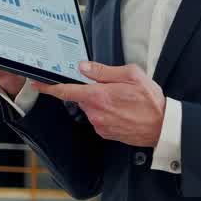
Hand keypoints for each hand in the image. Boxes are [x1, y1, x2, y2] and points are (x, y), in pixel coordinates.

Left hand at [35, 62, 165, 146]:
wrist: (162, 127)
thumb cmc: (150, 100)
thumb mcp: (131, 75)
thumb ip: (103, 71)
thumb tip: (84, 68)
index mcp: (99, 96)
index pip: (67, 91)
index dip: (50, 87)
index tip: (38, 84)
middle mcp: (96, 113)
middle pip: (81, 98)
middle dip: (91, 91)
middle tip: (112, 87)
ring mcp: (100, 125)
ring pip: (91, 108)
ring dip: (100, 102)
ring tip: (122, 101)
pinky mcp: (105, 133)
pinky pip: (99, 119)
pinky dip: (106, 113)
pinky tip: (122, 110)